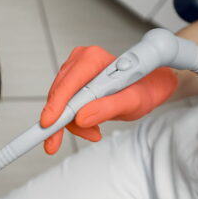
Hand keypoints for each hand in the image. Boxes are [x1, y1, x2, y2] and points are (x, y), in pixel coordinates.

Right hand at [40, 46, 177, 154]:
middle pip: (60, 95)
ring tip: (94, 131)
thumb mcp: (133, 102)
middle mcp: (80, 61)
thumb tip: (82, 118)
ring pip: (60, 103)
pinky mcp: (73, 82)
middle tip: (71, 139)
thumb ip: (108, 108)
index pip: (68, 84)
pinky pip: (64, 105)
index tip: (48, 124)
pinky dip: (74, 120)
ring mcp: (75, 71)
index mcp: (93, 59)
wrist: (149, 86)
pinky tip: (89, 125)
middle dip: (65, 121)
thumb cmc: (143, 89)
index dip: (56, 106)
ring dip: (73, 123)